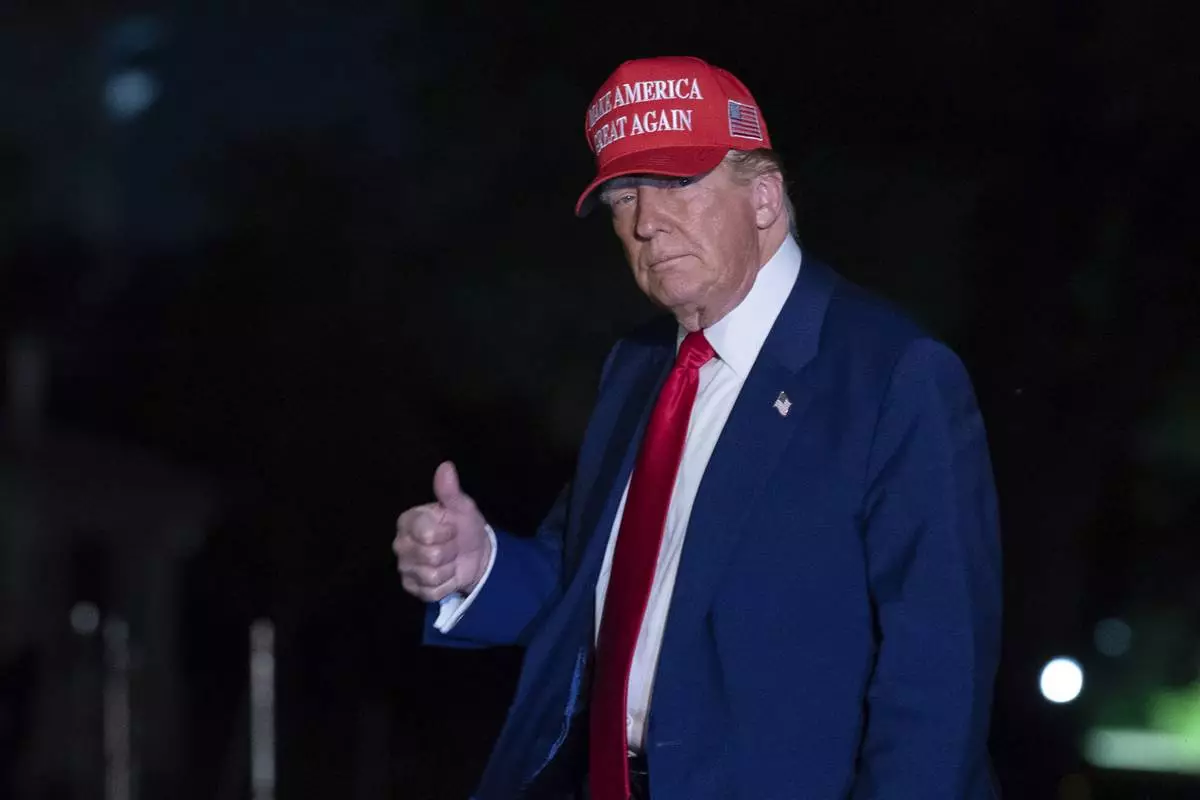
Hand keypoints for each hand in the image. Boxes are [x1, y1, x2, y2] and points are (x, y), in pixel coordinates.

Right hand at [393, 461, 491, 602]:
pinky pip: (431, 592)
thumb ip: (450, 490)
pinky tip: (448, 575)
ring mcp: (404, 568)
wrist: (475, 553)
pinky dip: (446, 585)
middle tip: (453, 545)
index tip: (452, 528)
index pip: (427, 535)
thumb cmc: (464, 525)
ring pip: (431, 576)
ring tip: (451, 560)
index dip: (447, 534)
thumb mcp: (462, 506)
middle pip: (430, 557)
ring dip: (449, 570)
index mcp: (409, 521)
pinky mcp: (411, 588)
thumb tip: (446, 467)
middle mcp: (401, 544)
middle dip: (450, 552)